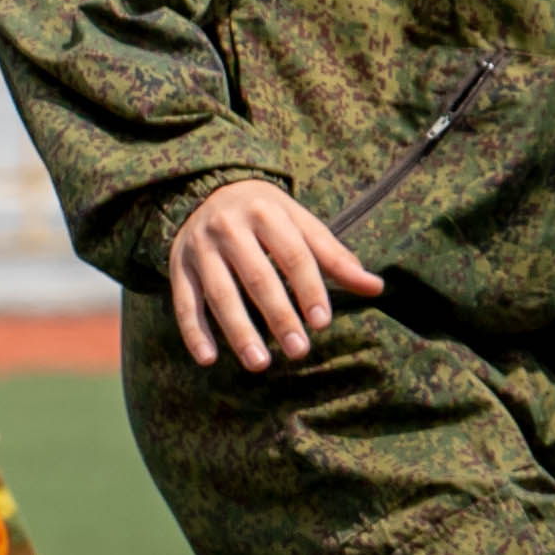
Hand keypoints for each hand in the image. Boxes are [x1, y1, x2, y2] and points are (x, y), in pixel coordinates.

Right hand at [168, 178, 382, 369]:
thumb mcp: (300, 223)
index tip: (323, 323)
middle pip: (257, 276)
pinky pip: (184, 303)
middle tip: (299, 351)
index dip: (309, 289)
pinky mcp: (178, 267)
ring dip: (239, 331)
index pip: (293, 254)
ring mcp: (200, 248)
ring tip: (260, 364)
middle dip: (279, 316)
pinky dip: (194, 333)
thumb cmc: (266, 215)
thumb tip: (376, 287)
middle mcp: (229, 227)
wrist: (205, 190)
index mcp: (267, 211)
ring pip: (219, 294)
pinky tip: (208, 360)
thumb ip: (335, 257)